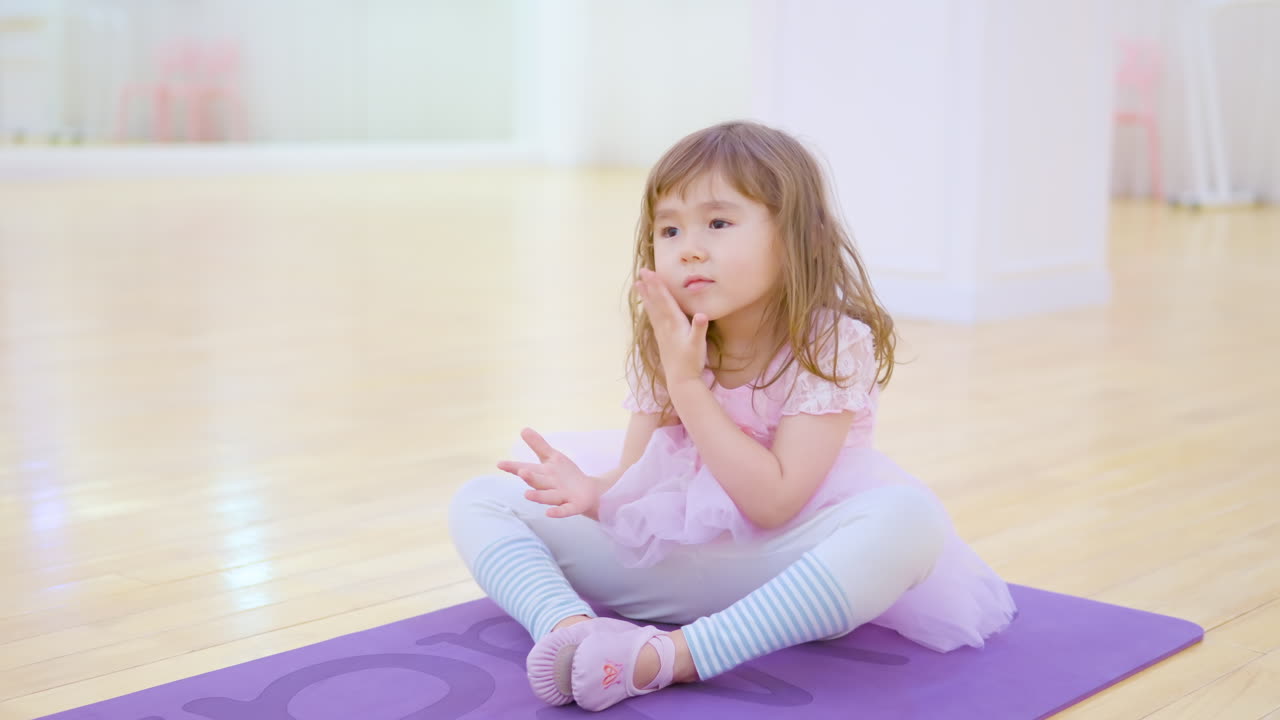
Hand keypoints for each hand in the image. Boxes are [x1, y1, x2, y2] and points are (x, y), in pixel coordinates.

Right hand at [496, 428, 600, 518]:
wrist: (588, 492)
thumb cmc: (564, 475)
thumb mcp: (552, 457)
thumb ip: (538, 445)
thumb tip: (523, 429)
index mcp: (543, 473)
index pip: (526, 468)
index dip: (513, 467)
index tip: (499, 464)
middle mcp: (549, 486)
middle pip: (537, 482)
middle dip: (529, 478)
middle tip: (521, 472)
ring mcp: (560, 497)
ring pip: (548, 497)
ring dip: (538, 496)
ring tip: (527, 494)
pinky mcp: (573, 506)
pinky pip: (565, 510)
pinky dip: (558, 512)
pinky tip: (549, 513)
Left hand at [636, 268, 707, 384]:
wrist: (681, 380)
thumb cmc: (692, 362)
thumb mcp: (698, 345)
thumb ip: (699, 329)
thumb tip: (701, 314)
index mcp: (674, 324)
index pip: (665, 300)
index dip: (658, 286)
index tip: (650, 273)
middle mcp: (665, 326)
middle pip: (656, 302)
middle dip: (650, 286)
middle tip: (641, 271)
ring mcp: (662, 333)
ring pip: (652, 310)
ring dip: (646, 296)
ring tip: (638, 284)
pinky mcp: (662, 339)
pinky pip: (653, 319)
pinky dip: (649, 309)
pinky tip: (647, 306)